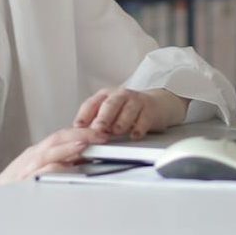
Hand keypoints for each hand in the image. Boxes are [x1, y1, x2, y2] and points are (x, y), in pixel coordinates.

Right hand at [0, 127, 108, 187]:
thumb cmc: (13, 183)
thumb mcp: (37, 167)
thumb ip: (57, 161)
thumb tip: (82, 158)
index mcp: (38, 152)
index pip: (62, 136)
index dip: (82, 132)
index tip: (100, 132)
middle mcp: (33, 156)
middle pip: (58, 139)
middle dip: (80, 135)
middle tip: (100, 135)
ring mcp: (27, 168)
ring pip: (49, 153)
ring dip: (68, 147)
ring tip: (85, 144)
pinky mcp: (22, 182)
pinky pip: (38, 173)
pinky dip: (52, 168)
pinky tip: (63, 167)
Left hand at [72, 87, 186, 138]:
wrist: (156, 104)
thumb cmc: (128, 111)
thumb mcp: (109, 114)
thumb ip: (95, 123)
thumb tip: (78, 138)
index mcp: (105, 96)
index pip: (91, 104)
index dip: (84, 115)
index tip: (78, 127)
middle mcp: (120, 96)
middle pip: (110, 104)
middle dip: (103, 118)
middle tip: (97, 129)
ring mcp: (136, 101)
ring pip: (127, 109)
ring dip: (121, 121)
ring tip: (116, 132)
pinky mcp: (150, 108)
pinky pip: (144, 118)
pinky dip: (139, 127)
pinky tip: (134, 135)